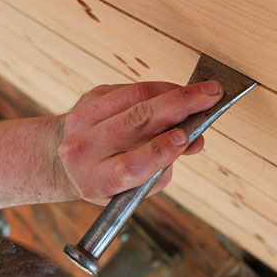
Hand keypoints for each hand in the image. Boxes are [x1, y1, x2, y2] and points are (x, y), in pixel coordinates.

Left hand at [56, 79, 223, 203]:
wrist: (65, 161)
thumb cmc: (109, 178)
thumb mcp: (135, 186)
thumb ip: (163, 167)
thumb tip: (195, 140)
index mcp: (98, 179)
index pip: (130, 165)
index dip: (159, 151)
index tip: (186, 138)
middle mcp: (86, 148)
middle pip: (135, 121)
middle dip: (179, 106)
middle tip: (211, 96)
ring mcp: (84, 119)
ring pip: (135, 97)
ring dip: (175, 92)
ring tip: (204, 91)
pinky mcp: (90, 98)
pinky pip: (131, 89)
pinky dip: (160, 89)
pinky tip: (178, 92)